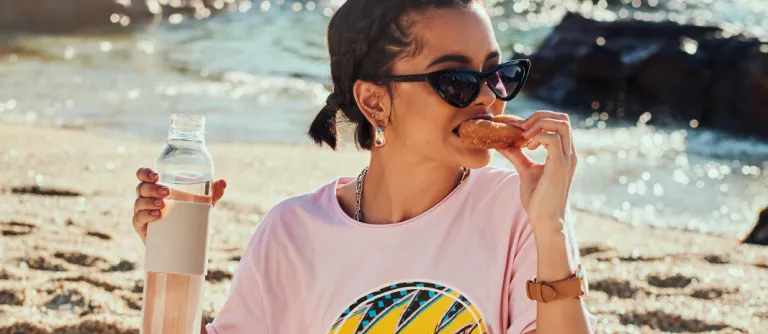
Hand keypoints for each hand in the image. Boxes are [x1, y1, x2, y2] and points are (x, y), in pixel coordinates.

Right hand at [132, 167, 226, 244]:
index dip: (146, 173)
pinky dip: (145, 215)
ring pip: (139, 203)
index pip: (144, 176)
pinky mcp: (142, 227)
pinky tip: (156, 214)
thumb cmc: (189, 216)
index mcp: (156, 188)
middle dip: (152, 188)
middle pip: (141, 188)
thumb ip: (213, 192)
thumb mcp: (202, 204)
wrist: (182, 243)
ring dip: (148, 201)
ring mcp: (143, 212)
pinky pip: (138, 219)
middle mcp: (146, 198)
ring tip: (163, 205)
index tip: (157, 175)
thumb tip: (223, 182)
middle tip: (167, 192)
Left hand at [495, 111, 577, 231]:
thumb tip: (502, 143)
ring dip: (538, 125)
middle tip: (521, 129)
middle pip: (562, 118)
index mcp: (563, 152)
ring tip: (524, 138)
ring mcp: (567, 158)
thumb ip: (517, 155)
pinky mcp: (560, 165)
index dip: (539, 119)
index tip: (520, 130)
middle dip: (539, 117)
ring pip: (561, 123)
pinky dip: (537, 137)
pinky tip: (527, 147)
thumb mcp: (525, 171)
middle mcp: (569, 153)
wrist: (544, 219)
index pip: (559, 122)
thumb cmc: (537, 199)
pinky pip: (552, 138)